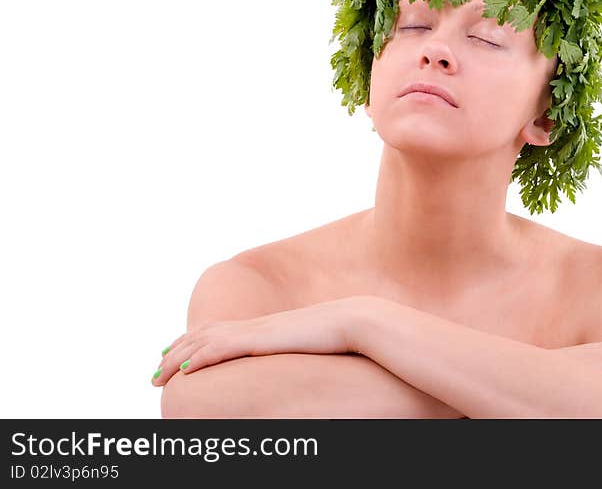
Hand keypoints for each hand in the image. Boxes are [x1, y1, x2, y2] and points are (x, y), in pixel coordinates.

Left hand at [151, 296, 362, 386]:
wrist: (351, 320)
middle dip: (175, 355)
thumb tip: (286, 361)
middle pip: (202, 336)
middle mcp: (253, 326)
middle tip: (155, 373)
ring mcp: (255, 331)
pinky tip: (187, 370)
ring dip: (178, 359)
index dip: (191, 343)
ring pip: (204, 343)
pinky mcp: (261, 339)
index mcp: (261, 327)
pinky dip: (201, 357)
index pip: (216, 332)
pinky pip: (223, 348)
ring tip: (158, 376)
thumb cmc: (336, 337)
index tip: (172, 355)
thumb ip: (289, 350)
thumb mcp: (306, 345)